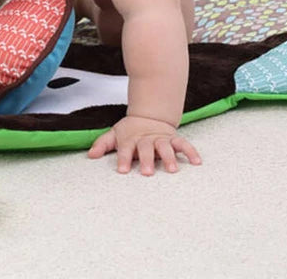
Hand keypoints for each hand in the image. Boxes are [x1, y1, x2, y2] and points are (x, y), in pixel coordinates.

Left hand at [87, 115, 201, 175]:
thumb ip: (103, 144)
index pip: (125, 149)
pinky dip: (190, 152)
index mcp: (131, 139)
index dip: (123, 158)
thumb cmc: (130, 131)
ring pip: (165, 147)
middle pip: (146, 148)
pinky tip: (196, 162)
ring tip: (173, 169)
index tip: (122, 170)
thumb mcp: (115, 134)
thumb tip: (90, 155)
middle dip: (147, 160)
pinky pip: (183, 144)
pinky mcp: (173, 138)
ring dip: (169, 157)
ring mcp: (161, 138)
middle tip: (148, 173)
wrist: (149, 115)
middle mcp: (146, 139)